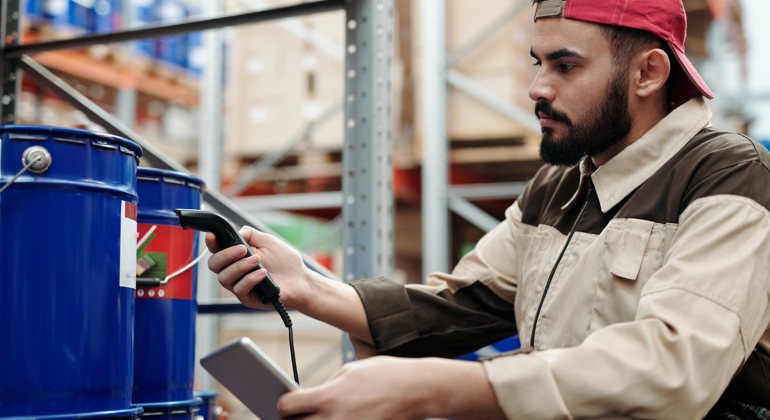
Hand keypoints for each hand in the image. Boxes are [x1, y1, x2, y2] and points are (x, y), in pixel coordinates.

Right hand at [205, 226, 310, 309]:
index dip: (211, 242)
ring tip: (258, 260)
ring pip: (224, 278)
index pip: (216, 249)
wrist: (300, 279)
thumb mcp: (267, 241)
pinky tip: (263, 273)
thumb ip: (250, 234)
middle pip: (214, 264)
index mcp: (236, 255)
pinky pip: (239, 289)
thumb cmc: (284, 260)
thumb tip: (236, 232)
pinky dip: (250, 279)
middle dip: (226, 255)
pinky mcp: (247, 298)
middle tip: (243, 249)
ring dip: (240, 266)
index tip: (213, 235)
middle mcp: (234, 270)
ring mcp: (239, 284)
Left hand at [277, 356, 505, 419]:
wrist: (417, 389)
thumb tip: (309, 399)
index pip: (287, 408)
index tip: (286, 405)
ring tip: (313, 419)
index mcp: (329, 396)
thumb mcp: (349, 371)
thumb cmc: (384, 375)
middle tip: (294, 417)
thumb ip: (326, 387)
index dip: (283, 406)